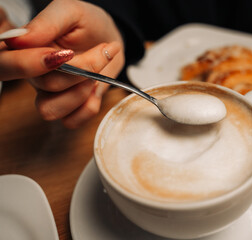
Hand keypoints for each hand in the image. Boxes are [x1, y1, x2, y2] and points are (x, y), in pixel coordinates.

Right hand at [3, 0, 124, 127]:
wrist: (111, 41)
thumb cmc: (87, 23)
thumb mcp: (70, 12)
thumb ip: (47, 23)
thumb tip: (20, 39)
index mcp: (24, 49)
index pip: (5, 64)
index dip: (29, 64)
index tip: (66, 53)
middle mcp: (33, 75)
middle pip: (44, 85)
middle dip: (78, 72)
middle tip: (101, 52)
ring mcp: (50, 94)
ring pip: (51, 110)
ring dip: (82, 91)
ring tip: (99, 71)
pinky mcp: (69, 108)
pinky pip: (70, 122)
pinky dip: (89, 107)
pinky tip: (97, 88)